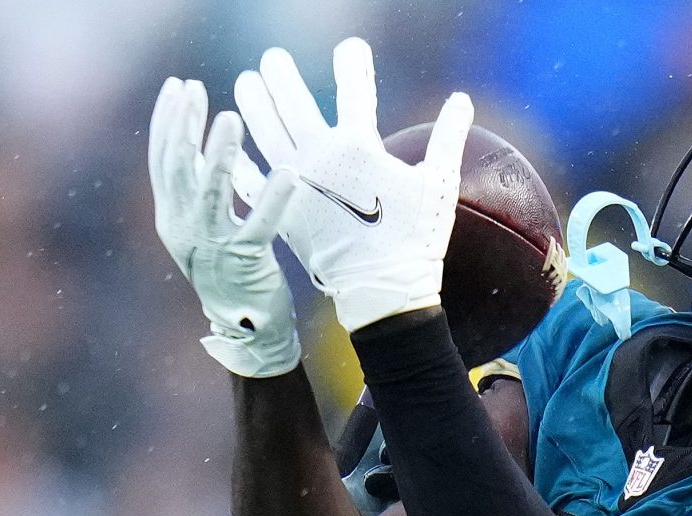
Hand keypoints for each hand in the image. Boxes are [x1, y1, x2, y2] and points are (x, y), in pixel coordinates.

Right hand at [148, 76, 300, 377]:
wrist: (248, 329)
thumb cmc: (231, 270)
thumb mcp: (204, 226)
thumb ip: (197, 189)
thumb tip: (195, 141)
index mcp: (172, 218)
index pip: (162, 161)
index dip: (167, 122)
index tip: (178, 86)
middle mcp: (184, 231)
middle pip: (177, 170)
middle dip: (185, 126)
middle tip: (195, 91)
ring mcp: (212, 247)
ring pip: (210, 195)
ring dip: (219, 155)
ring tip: (231, 118)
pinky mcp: (244, 262)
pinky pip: (259, 226)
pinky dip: (273, 199)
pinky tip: (287, 173)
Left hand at [234, 39, 472, 331]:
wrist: (382, 291)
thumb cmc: (415, 239)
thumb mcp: (439, 184)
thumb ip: (448, 137)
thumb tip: (463, 99)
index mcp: (361, 147)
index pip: (355, 89)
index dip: (352, 63)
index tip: (349, 47)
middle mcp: (322, 160)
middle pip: (293, 104)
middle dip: (281, 77)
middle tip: (271, 59)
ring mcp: (297, 186)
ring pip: (266, 135)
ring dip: (254, 106)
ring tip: (245, 84)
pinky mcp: (283, 213)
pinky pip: (252, 182)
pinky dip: (239, 161)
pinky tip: (228, 146)